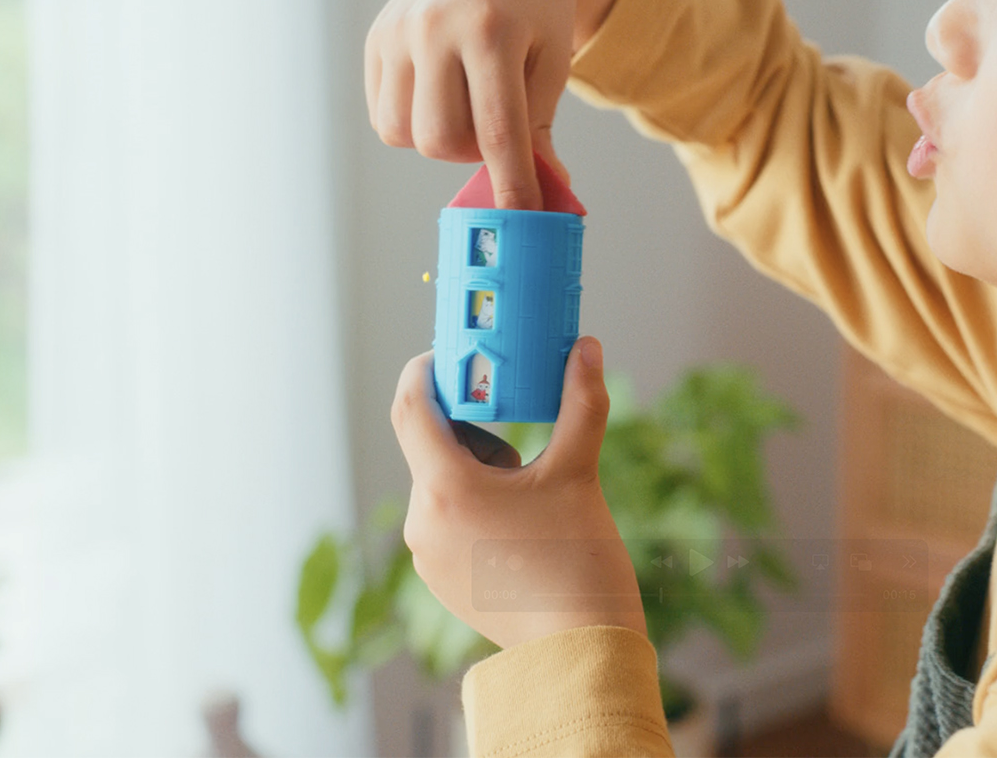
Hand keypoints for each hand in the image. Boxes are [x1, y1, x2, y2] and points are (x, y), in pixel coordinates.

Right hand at [363, 0, 624, 208]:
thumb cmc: (540, 12)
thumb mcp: (553, 63)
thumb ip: (540, 129)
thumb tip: (541, 196)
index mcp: (491, 30)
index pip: (497, 131)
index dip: (511, 183)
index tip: (522, 217)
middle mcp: (434, 26)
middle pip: (440, 140)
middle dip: (472, 153)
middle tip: (497, 128)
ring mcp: (398, 31)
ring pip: (404, 134)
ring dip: (440, 139)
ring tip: (468, 106)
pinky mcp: (377, 37)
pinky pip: (385, 115)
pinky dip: (414, 122)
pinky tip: (441, 94)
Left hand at [390, 336, 646, 649]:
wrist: (582, 648)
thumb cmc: (578, 562)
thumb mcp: (579, 472)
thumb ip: (581, 403)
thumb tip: (586, 347)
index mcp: (446, 489)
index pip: (410, 408)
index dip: (425, 371)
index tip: (451, 354)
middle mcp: (422, 522)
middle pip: (432, 447)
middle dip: (472, 426)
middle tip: (516, 419)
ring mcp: (427, 556)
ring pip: (442, 485)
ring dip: (476, 468)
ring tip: (529, 483)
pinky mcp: (441, 580)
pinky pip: (447, 522)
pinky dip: (476, 505)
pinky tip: (519, 521)